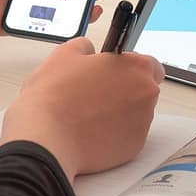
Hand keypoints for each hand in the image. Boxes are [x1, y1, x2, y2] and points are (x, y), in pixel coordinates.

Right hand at [0, 38, 163, 181]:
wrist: (47, 139)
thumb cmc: (55, 97)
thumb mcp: (64, 54)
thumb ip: (85, 47)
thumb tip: (88, 51)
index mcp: (136, 67)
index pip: (149, 64)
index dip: (129, 67)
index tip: (113, 72)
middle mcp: (146, 95)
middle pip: (143, 89)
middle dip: (124, 90)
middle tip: (95, 93)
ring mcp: (142, 123)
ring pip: (135, 114)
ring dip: (119, 112)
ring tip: (88, 114)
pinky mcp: (133, 148)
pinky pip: (127, 136)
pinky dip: (113, 133)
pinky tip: (90, 131)